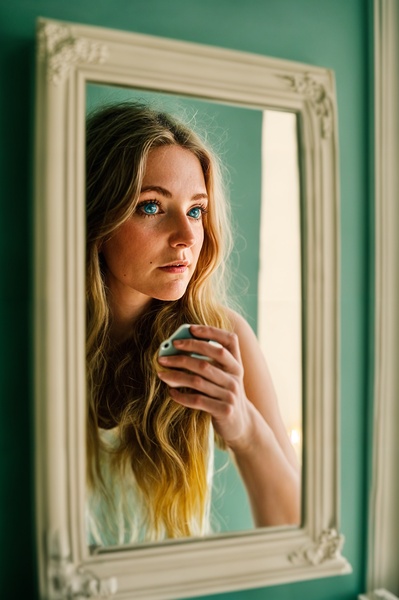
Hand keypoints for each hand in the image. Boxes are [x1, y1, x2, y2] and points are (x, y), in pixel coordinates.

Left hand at [157, 324, 255, 449]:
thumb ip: (210, 362)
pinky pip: (197, 400)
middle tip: (164, 356)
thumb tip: (179, 347)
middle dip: (183, 355)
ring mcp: (230, 394)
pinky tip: (171, 392)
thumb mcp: (224, 377)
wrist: (240, 424)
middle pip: (207, 361)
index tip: (190, 329)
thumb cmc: (224, 395)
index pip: (229, 341)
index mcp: (236, 364)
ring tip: (161, 373)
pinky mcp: (223, 410)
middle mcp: (235, 377)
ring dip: (176, 376)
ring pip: (197, 381)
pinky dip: (181, 396)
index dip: (211, 332)